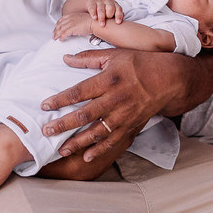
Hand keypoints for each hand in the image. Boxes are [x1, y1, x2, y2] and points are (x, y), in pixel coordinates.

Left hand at [40, 49, 182, 161]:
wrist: (168, 79)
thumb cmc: (139, 63)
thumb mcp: (114, 55)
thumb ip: (88, 58)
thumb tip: (65, 58)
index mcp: (108, 80)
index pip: (79, 92)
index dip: (60, 99)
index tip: (44, 106)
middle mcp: (115, 99)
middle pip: (84, 115)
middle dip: (63, 125)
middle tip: (46, 131)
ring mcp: (124, 115)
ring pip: (97, 132)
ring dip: (78, 142)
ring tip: (61, 149)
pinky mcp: (131, 125)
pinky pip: (113, 141)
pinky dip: (100, 150)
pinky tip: (86, 157)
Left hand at [53, 13, 94, 40]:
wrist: (94, 22)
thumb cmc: (91, 21)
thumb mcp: (82, 18)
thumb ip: (77, 20)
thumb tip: (76, 25)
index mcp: (72, 15)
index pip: (62, 19)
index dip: (58, 23)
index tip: (56, 26)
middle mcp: (70, 19)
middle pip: (60, 25)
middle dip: (56, 30)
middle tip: (54, 34)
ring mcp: (71, 23)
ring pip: (61, 29)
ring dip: (57, 34)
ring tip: (55, 38)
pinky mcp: (72, 28)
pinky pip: (64, 33)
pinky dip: (62, 37)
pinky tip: (61, 39)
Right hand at [87, 0, 123, 25]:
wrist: (95, 3)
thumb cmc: (106, 11)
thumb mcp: (112, 14)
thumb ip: (116, 19)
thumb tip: (123, 28)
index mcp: (115, 5)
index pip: (118, 9)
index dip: (119, 16)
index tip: (118, 22)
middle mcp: (108, 3)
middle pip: (110, 8)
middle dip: (109, 15)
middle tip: (109, 22)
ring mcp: (100, 2)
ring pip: (101, 9)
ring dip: (102, 17)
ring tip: (102, 25)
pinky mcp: (92, 3)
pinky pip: (93, 7)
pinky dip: (93, 13)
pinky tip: (94, 18)